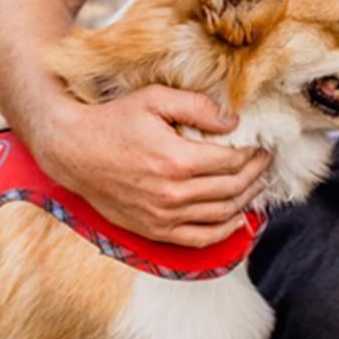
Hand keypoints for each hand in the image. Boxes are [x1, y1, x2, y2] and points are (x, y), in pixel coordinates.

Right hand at [32, 85, 268, 247]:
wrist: (73, 152)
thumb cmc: (112, 122)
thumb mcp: (153, 99)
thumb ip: (196, 106)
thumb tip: (233, 122)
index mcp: (176, 160)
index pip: (232, 160)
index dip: (253, 152)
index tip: (260, 144)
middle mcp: (173, 193)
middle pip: (232, 187)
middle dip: (256, 173)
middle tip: (265, 161)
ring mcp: (164, 216)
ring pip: (222, 214)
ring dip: (247, 199)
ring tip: (257, 184)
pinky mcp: (155, 230)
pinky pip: (200, 238)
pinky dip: (224, 231)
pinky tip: (238, 218)